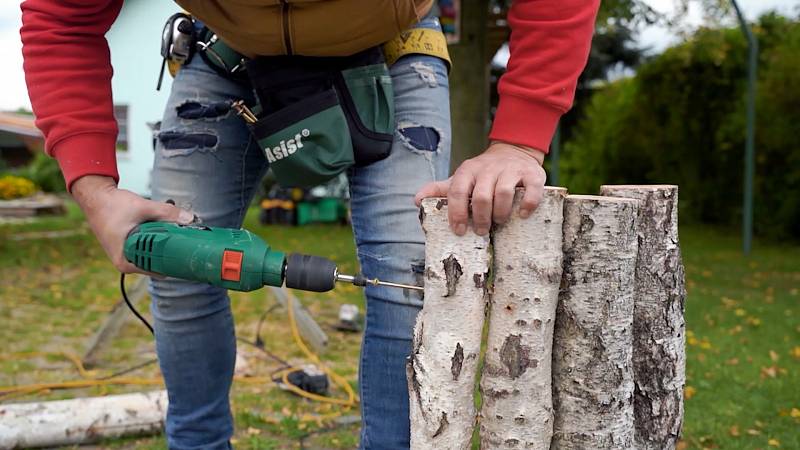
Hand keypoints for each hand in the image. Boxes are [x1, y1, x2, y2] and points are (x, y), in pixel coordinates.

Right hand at [72, 175, 194, 273]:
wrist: (96, 197)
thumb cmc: (112, 205)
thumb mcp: (142, 208)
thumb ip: (166, 213)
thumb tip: (189, 219)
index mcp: (125, 261)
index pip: (157, 270)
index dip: (175, 262)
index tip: (190, 255)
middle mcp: (126, 263)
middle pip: (157, 263)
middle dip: (171, 252)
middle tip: (187, 240)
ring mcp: (127, 256)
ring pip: (154, 255)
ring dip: (165, 245)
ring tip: (176, 233)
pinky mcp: (129, 249)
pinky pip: (149, 249)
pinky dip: (157, 241)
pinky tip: (166, 231)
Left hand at [415, 141, 545, 235]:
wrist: (514, 152)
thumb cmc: (483, 174)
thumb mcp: (461, 179)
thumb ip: (440, 189)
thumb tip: (416, 200)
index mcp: (468, 170)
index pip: (458, 192)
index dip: (456, 213)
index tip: (458, 231)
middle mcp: (489, 168)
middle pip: (482, 196)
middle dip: (480, 218)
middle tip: (481, 231)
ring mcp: (511, 170)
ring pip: (504, 192)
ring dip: (500, 213)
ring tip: (499, 222)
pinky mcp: (532, 174)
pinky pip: (531, 191)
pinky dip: (528, 205)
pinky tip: (522, 215)